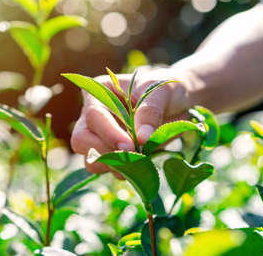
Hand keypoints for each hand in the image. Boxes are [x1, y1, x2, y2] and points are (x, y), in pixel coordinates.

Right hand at [70, 67, 192, 177]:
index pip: (93, 116)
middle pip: (81, 140)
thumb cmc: (167, 89)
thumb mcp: (161, 91)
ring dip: (117, 165)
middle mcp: (92, 116)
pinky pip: (111, 171)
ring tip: (144, 158)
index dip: (109, 133)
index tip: (131, 146)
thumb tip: (142, 139)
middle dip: (106, 152)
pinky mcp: (112, 155)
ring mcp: (100, 138)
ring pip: (91, 161)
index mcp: (99, 92)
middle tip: (137, 155)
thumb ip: (150, 112)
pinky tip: (147, 162)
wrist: (181, 102)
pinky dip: (129, 172)